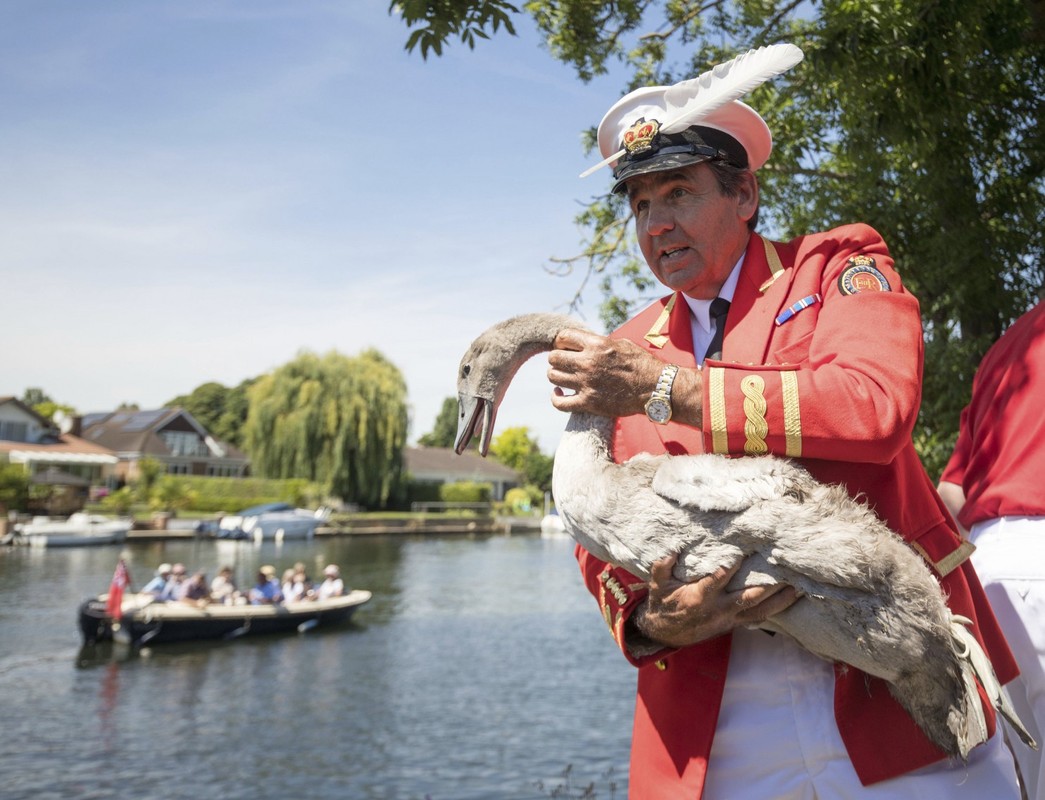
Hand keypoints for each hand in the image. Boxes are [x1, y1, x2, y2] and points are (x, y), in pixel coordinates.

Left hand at [547, 328, 667, 417]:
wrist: (656, 389)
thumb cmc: (642, 365)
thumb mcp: (622, 344)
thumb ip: (600, 342)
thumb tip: (587, 341)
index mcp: (596, 344)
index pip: (563, 337)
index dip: (561, 342)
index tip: (564, 348)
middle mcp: (588, 362)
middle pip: (553, 358)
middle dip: (556, 359)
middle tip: (564, 364)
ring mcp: (586, 383)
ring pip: (553, 377)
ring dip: (556, 376)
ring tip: (563, 378)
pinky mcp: (588, 403)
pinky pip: (559, 403)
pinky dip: (556, 398)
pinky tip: (559, 394)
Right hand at [632, 553, 800, 648]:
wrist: (667, 633)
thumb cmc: (664, 602)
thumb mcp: (657, 584)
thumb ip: (661, 566)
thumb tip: (672, 551)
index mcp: (698, 598)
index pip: (717, 580)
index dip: (730, 567)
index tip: (744, 551)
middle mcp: (718, 609)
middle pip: (748, 597)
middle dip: (767, 584)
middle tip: (784, 568)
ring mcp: (729, 618)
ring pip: (759, 609)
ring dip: (779, 599)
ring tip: (799, 585)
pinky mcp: (735, 623)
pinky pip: (760, 617)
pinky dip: (777, 609)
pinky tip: (792, 598)